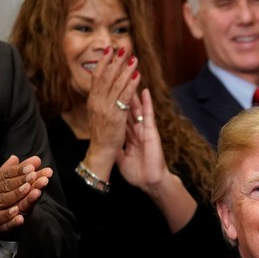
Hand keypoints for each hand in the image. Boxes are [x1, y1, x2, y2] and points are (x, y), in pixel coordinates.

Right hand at [0, 155, 52, 243]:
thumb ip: (3, 173)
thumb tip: (16, 159)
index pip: (4, 175)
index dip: (19, 170)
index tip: (32, 165)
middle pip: (5, 185)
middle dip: (22, 179)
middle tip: (36, 174)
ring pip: (2, 200)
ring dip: (17, 194)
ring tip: (29, 188)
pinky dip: (6, 215)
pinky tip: (16, 212)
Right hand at [83, 46, 139, 179]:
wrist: (101, 151)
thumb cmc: (102, 134)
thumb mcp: (98, 114)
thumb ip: (100, 101)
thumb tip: (104, 88)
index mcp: (92, 101)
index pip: (96, 77)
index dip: (103, 62)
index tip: (108, 50)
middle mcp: (97, 102)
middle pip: (106, 77)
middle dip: (114, 61)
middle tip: (122, 48)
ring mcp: (106, 108)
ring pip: (115, 84)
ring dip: (125, 70)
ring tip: (133, 58)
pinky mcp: (116, 116)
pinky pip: (124, 97)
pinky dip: (131, 85)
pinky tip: (137, 76)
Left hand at [118, 89, 197, 232]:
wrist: (149, 182)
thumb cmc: (137, 173)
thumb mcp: (122, 159)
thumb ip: (117, 149)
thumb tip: (109, 145)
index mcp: (128, 134)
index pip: (119, 112)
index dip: (113, 100)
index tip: (108, 87)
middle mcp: (135, 128)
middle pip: (126, 104)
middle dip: (122, 89)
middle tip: (118, 74)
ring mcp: (143, 129)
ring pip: (136, 106)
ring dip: (133, 91)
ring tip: (131, 75)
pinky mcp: (150, 133)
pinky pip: (147, 115)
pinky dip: (146, 103)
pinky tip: (144, 91)